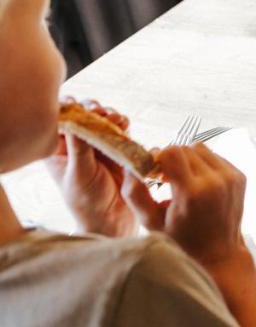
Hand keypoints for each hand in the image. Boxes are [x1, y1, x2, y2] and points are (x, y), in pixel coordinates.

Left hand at [43, 101, 140, 236]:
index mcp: (59, 152)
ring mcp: (98, 147)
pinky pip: (120, 130)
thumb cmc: (88, 202)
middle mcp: (78, 146)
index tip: (78, 106)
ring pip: (102, 120)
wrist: (113, 219)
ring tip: (115, 119)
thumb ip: (79, 146)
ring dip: (110, 115)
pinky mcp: (118, 150)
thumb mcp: (80, 173)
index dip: (69, 110)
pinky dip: (123, 124)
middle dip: (92, 110)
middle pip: (83, 116)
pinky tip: (125, 125)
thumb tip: (75, 119)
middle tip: (99, 112)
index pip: (60, 122)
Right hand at [122, 144, 248, 272]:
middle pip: (184, 148)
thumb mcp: (152, 223)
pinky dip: (202, 164)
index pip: (171, 152)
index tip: (153, 174)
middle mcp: (215, 181)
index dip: (157, 158)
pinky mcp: (240, 176)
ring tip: (181, 181)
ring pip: (200, 149)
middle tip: (164, 179)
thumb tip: (129, 166)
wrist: (220, 253)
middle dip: (170, 159)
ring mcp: (231, 177)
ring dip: (186, 160)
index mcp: (192, 192)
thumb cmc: (182, 242)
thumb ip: (136, 194)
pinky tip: (197, 184)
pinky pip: (215, 157)